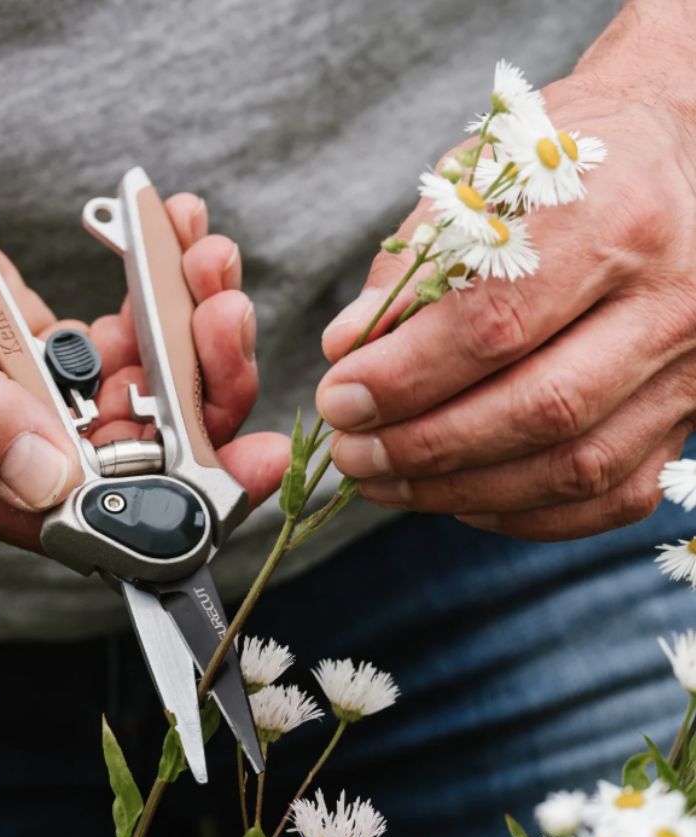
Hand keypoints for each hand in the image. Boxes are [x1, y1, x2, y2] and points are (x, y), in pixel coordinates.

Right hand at [0, 178, 288, 548]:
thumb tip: (47, 480)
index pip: (109, 524)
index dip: (194, 502)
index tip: (258, 456)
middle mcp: (16, 471)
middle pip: (146, 461)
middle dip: (204, 391)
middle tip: (227, 311)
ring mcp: (32, 422)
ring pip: (144, 403)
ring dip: (188, 335)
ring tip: (202, 257)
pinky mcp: (40, 377)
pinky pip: (118, 356)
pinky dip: (153, 307)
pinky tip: (168, 246)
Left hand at [315, 36, 695, 540]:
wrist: (675, 164)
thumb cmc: (559, 173)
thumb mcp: (479, 183)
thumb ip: (413, 267)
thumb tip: (345, 349)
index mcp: (614, 216)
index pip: (495, 324)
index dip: (403, 378)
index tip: (337, 398)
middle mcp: (673, 298)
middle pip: (539, 408)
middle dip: (424, 446)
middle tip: (351, 455)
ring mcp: (693, 369)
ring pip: (573, 466)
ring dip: (460, 490)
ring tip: (384, 482)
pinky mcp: (692, 418)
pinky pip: (605, 497)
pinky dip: (521, 512)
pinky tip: (457, 496)